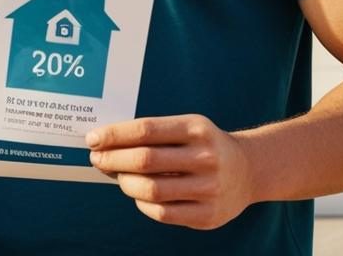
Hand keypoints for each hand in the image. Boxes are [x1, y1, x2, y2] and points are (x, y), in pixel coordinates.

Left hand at [86, 114, 255, 229]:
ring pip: (150, 189)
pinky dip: (142, 204)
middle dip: (112, 160)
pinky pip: (162, 212)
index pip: (145, 130)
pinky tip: (139, 195)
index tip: (93, 139)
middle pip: (145, 160)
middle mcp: (205, 157)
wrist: (248, 171)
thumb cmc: (204, 146)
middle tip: (97, 159)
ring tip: (118, 177)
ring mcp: (208, 188)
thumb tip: (105, 144)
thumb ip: (152, 134)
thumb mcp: (187, 127)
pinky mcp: (207, 215)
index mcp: (196, 129)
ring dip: (124, 183)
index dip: (114, 135)